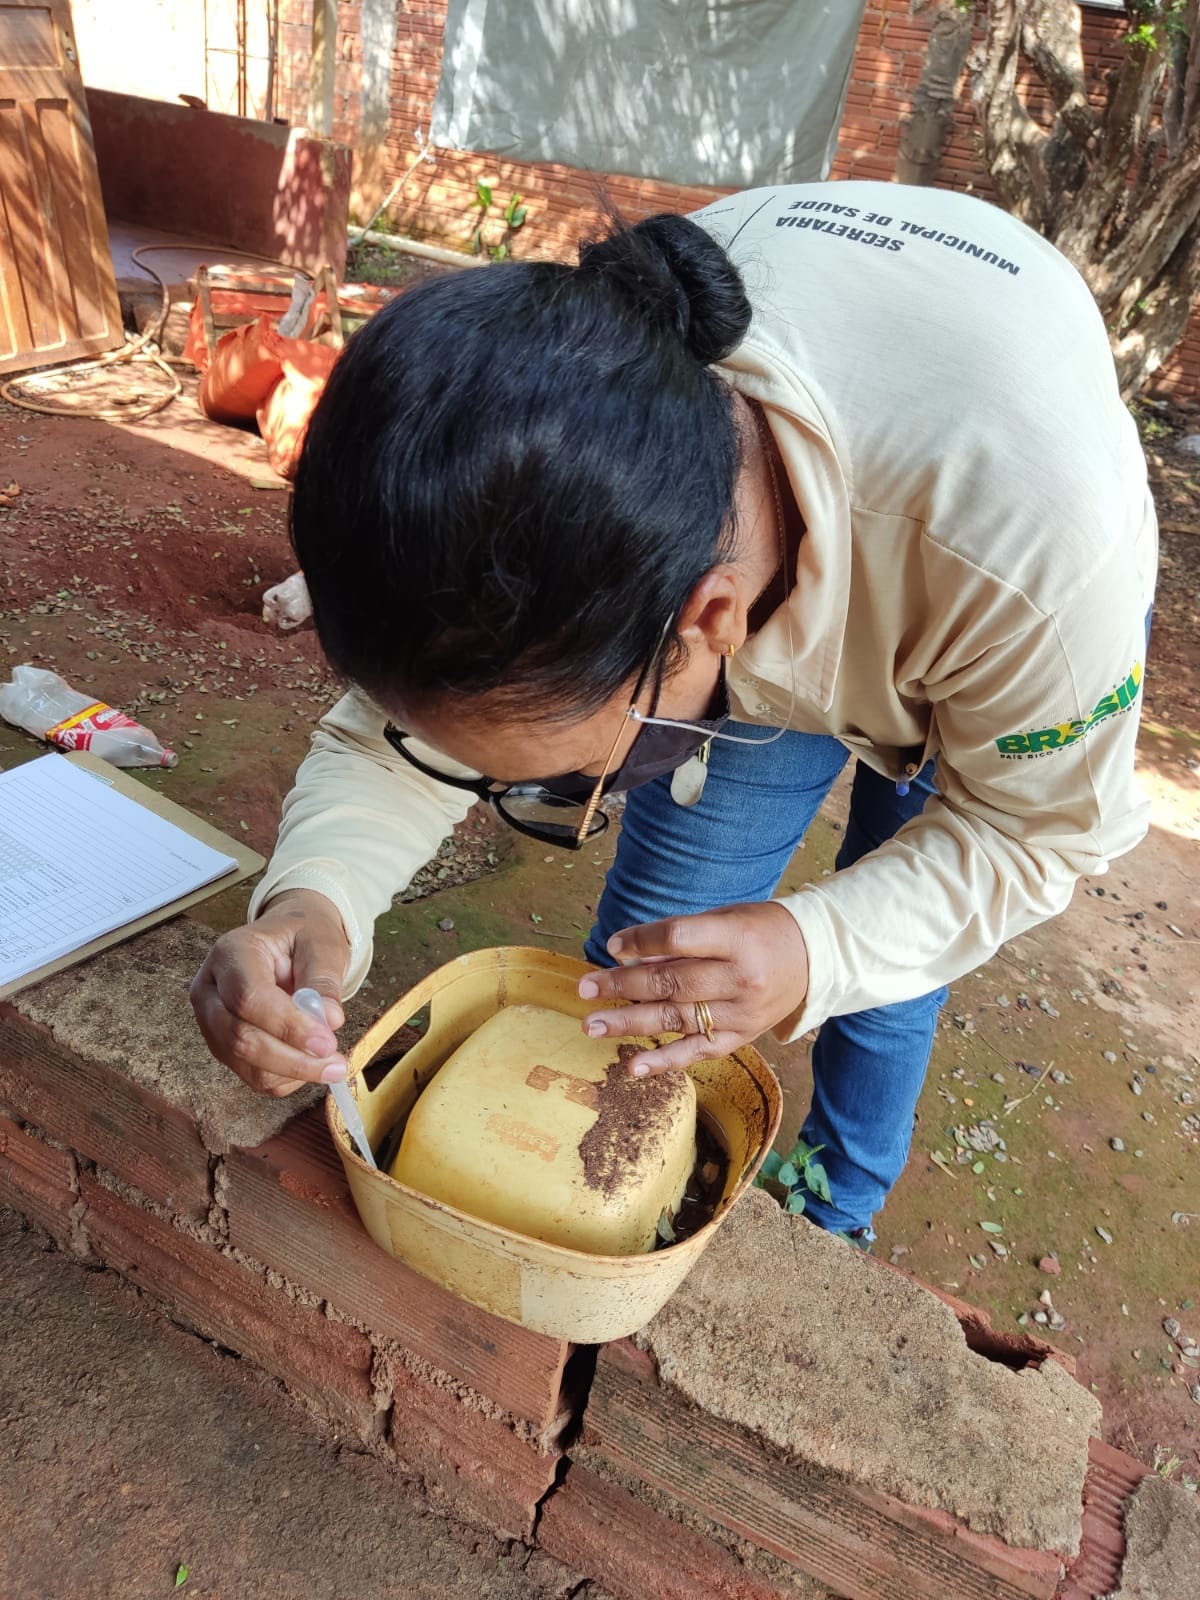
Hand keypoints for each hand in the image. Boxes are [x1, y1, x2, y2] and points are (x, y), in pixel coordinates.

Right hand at [190, 889, 350, 1096]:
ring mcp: (211, 1021)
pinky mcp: (223, 1045)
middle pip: (239, 1037)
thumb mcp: (322, 945)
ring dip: (292, 1072)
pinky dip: (285, 1077)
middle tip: (335, 1064)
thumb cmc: (303, 937)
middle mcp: (210, 989)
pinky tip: (310, 1061)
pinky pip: (252, 1075)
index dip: (287, 1026)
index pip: (248, 998)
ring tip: (332, 1065)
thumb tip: (329, 1021)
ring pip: (245, 1063)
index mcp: (231, 953)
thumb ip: (324, 981)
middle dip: (291, 1059)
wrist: (289, 939)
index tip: (327, 1042)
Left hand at [577, 902, 809, 1074]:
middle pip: (672, 983)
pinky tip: (633, 1067)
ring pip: (676, 1019)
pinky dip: (664, 1061)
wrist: (813, 958)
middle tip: (584, 988)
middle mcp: (740, 978)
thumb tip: (628, 957)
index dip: (642, 942)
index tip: (612, 947)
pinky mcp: (741, 1037)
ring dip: (629, 1023)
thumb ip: (681, 938)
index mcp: (737, 938)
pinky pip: (697, 1052)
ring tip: (592, 1025)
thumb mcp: (724, 919)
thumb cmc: (759, 931)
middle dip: (622, 986)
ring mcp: (741, 1013)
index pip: (680, 939)